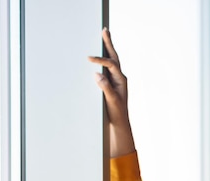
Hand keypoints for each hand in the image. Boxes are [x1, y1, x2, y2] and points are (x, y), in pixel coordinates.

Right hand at [88, 28, 134, 156]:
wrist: (120, 122)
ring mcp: (116, 79)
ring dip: (107, 47)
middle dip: (108, 43)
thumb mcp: (111, 101)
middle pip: (114, 56)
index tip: (88, 58)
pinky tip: (99, 54)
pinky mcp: (111, 83)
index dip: (100, 60)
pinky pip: (107, 67)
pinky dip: (103, 58)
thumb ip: (105, 87)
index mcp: (121, 80)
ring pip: (111, 60)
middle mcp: (120, 77)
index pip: (111, 64)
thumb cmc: (116, 112)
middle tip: (104, 30)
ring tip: (103, 35)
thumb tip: (97, 74)